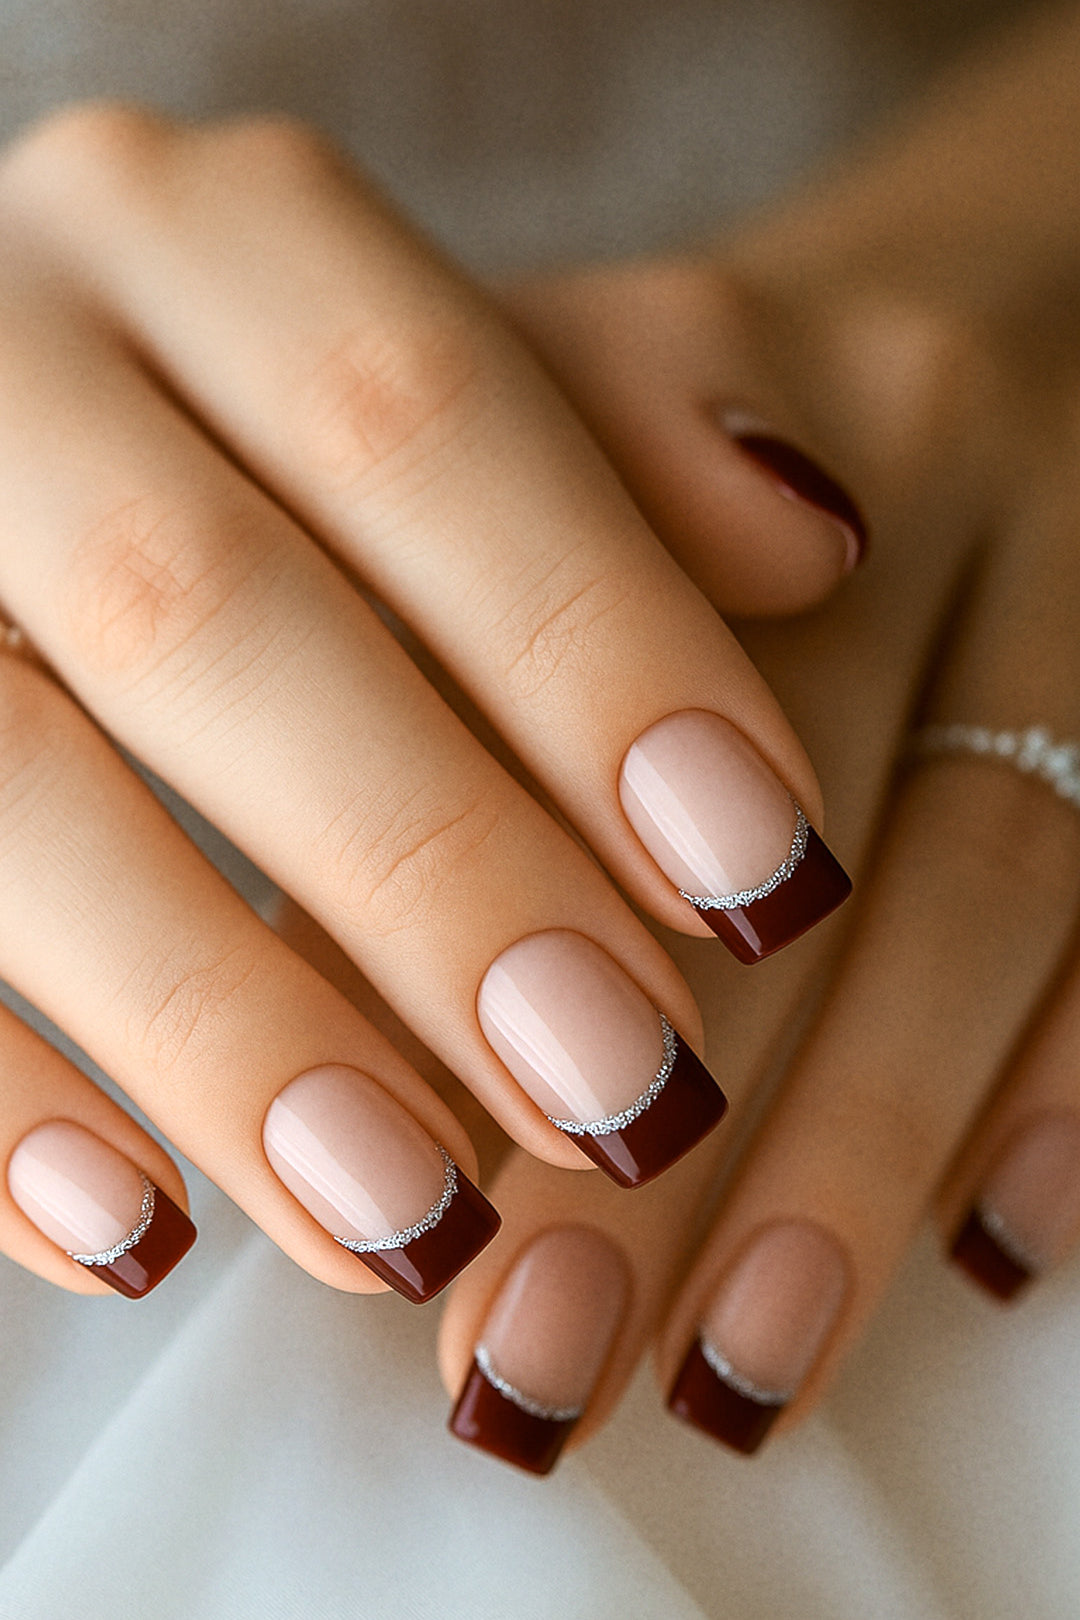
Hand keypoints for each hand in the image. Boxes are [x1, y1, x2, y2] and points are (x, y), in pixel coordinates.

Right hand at [0, 105, 856, 1303]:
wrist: (52, 429)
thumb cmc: (297, 440)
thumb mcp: (453, 392)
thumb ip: (617, 434)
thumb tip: (810, 529)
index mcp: (200, 237)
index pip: (414, 409)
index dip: (593, 647)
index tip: (764, 878)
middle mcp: (10, 348)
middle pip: (205, 607)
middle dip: (426, 867)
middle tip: (620, 1085)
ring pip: (10, 781)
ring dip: (218, 1019)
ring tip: (413, 1210)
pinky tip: (133, 1235)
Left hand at [439, 2, 1079, 1470]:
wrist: (976, 302)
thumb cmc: (683, 419)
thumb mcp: (527, 443)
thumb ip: (404, 664)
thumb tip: (312, 1026)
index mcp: (685, 364)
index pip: (559, 697)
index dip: (458, 955)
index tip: (381, 1185)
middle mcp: (904, 435)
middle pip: (772, 810)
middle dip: (650, 1105)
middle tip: (524, 1353)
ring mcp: (1076, 548)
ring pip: (989, 879)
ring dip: (859, 1149)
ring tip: (730, 1376)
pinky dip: (1070, 1076)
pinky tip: (997, 1247)